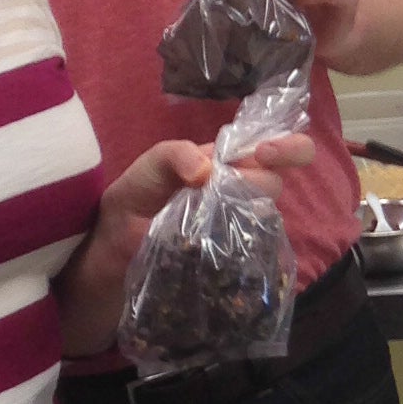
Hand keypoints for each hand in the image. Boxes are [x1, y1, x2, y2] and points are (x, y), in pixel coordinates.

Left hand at [99, 134, 315, 236]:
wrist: (114, 251)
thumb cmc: (134, 201)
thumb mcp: (148, 166)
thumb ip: (174, 155)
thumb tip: (206, 170)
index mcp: (227, 162)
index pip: (276, 147)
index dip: (288, 147)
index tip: (266, 153)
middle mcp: (241, 191)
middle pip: (276, 181)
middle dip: (260, 179)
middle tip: (226, 188)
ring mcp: (240, 225)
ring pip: (269, 214)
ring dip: (248, 211)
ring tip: (213, 217)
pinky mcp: (235, 257)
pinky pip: (256, 250)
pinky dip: (247, 244)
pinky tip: (225, 243)